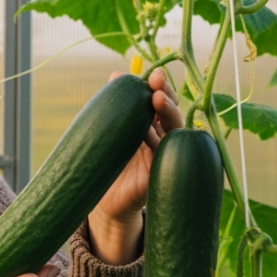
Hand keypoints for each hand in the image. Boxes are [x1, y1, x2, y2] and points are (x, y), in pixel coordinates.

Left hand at [88, 69, 182, 264]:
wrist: (103, 202)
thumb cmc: (107, 163)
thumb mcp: (108, 132)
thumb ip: (114, 106)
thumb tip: (116, 74)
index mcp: (150, 127)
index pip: (160, 103)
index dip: (160, 88)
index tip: (152, 74)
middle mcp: (162, 141)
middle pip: (172, 114)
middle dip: (167, 95)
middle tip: (157, 82)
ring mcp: (163, 159)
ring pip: (173, 132)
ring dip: (167, 114)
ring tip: (157, 98)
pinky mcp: (159, 177)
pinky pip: (165, 158)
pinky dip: (159, 144)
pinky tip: (150, 131)